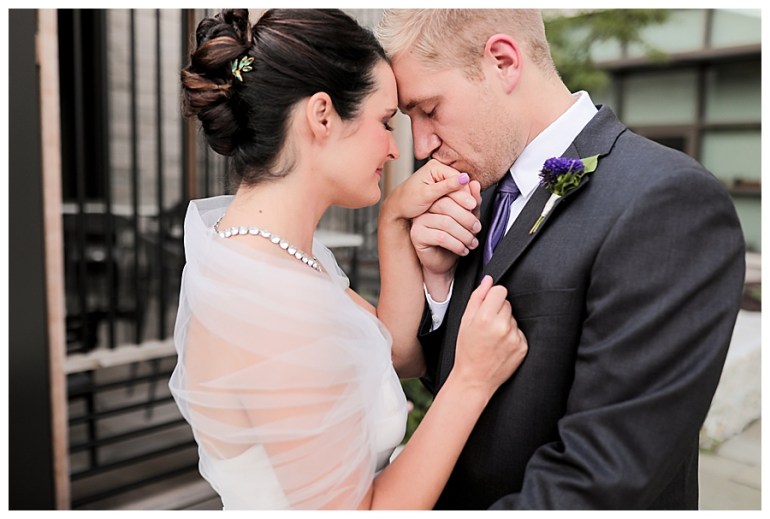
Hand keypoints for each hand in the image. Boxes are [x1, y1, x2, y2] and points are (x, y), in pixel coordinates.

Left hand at [384, 159, 476, 220]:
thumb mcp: (427, 194)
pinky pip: (453, 194)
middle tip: (472, 213)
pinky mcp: (440, 187)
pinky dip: (457, 203)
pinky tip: (460, 213)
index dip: (465, 192)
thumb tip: (465, 178)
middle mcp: (438, 169)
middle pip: (459, 183)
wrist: (397, 209)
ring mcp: (440, 178)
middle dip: (465, 198)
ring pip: (458, 190)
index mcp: (434, 167)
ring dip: (462, 202)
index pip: (458, 178)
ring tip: (468, 215)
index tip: (472, 206)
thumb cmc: (407, 201)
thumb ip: (446, 186)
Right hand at [410, 180, 481, 281]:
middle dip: (466, 218)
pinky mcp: (417, 235)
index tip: (476, 211)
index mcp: (436, 199)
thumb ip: (472, 203)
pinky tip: (463, 250)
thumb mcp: (468, 219)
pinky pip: (440, 237)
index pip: (449, 193)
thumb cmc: (455, 239)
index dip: (465, 201)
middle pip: (446, 205)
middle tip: (477, 229)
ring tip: (472, 243)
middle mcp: (425, 208)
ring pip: (445, 222)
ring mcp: (418, 221)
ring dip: (464, 234)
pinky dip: (456, 244)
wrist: (444, 263)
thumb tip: (474, 183)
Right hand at [453, 275, 527, 396]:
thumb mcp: (465, 322)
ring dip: (506, 324)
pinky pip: (520, 332)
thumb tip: (487, 280)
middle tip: (488, 326)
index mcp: (485, 317)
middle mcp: (502, 326)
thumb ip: (477, 298)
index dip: (493, 297)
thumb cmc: (467, 351)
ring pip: (514, 318)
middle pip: (507, 303)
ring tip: (493, 338)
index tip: (488, 306)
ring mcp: (514, 337)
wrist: (475, 379)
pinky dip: (512, 336)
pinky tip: (501, 346)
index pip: (500, 291)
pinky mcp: (523, 346)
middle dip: (498, 311)